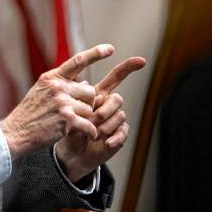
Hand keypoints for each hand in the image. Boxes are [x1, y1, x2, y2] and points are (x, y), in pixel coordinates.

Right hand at [0, 44, 115, 159]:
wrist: (16, 132)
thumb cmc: (28, 114)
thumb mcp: (40, 91)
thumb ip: (61, 85)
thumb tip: (85, 81)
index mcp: (51, 78)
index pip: (77, 61)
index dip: (96, 54)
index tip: (110, 48)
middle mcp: (57, 87)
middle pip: (89, 91)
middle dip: (87, 103)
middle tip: (76, 112)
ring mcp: (62, 102)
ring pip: (90, 109)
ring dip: (85, 119)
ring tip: (70, 124)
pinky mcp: (66, 119)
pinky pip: (89, 124)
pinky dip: (90, 131)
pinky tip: (85, 134)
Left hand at [55, 56, 145, 181]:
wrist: (72, 151)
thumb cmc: (70, 127)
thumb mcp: (70, 110)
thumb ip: (77, 98)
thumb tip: (84, 85)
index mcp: (99, 94)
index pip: (115, 77)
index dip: (127, 68)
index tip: (141, 60)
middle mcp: (110, 105)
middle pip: (117, 98)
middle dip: (104, 109)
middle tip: (91, 120)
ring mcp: (117, 119)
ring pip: (119, 115)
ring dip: (105, 126)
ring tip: (93, 133)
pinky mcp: (120, 134)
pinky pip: (123, 131)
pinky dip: (113, 138)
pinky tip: (106, 142)